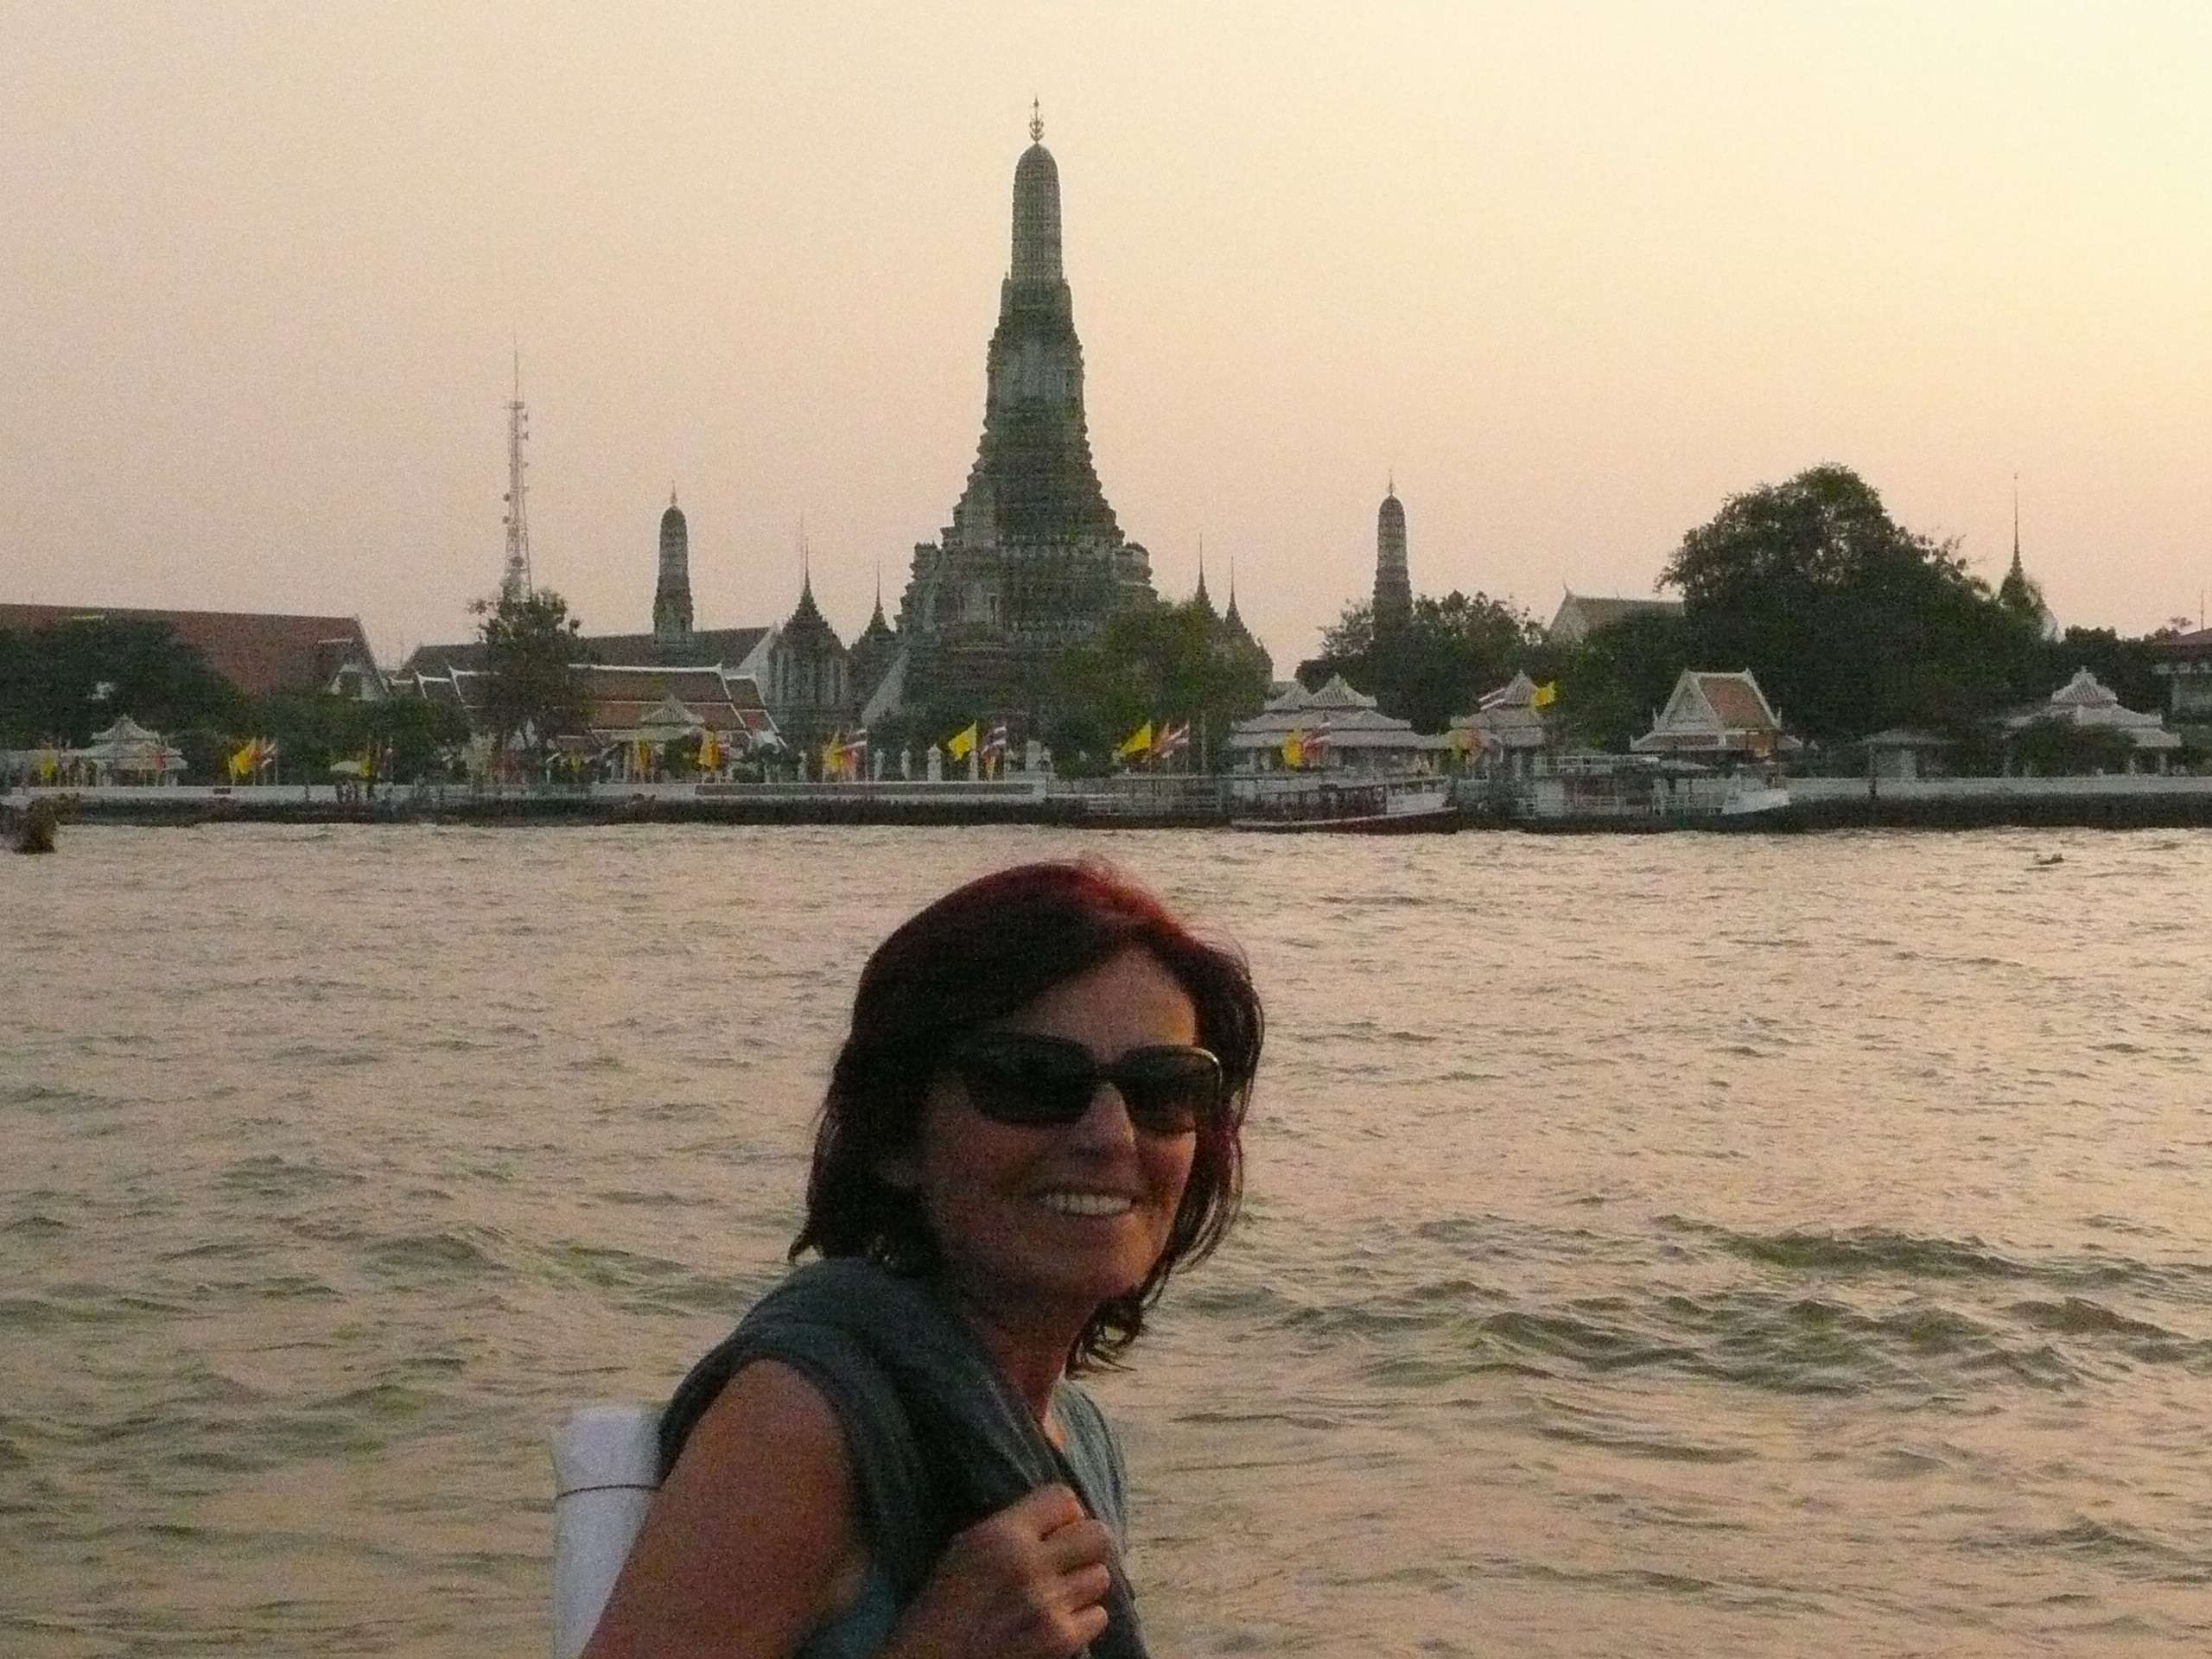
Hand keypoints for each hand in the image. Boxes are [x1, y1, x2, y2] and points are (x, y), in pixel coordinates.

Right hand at [883, 1483, 1115, 1658]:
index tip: (1055, 1530)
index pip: (1064, 1499)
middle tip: (1068, 1561)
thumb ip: (1011, 1527)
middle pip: (1097, 1536)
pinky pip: (1098, 1616)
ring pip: (1100, 1577)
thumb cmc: (943, 1604)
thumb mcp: (967, 1547)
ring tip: (1059, 1594)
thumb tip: (1058, 1512)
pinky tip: (1057, 1621)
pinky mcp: (1061, 1640)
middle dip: (1085, 1546)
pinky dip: (1083, 1620)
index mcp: (1002, 1534)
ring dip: (1083, 1586)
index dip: (1065, 1514)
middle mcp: (1030, 1563)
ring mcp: (1049, 1604)